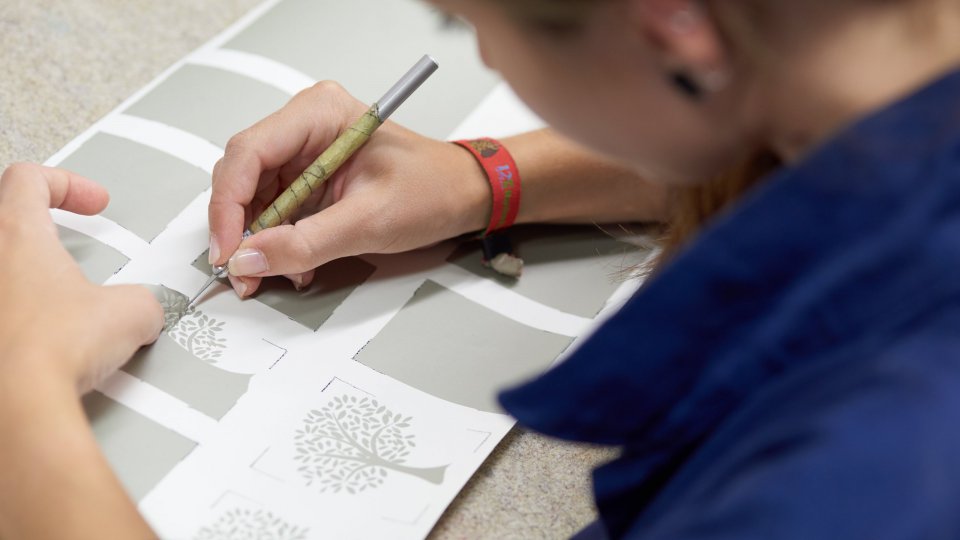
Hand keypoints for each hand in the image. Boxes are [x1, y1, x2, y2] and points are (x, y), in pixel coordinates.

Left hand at [0, 163, 162, 392]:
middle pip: (5, 219)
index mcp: (15, 234)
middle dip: (42, 232)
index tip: (91, 205)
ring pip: (3, 269)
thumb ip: (144, 300)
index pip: (29, 179)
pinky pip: (3, 310)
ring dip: (29, 278)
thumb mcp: (130, 313)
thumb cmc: (47, 351)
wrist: (13, 405)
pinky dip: (20, 320)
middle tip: (68, 247)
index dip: (67, 184)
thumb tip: (146, 311)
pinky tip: (43, 344)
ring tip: (61, 302)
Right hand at [209, 81, 489, 296]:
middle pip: (244, 175)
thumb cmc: (434, 190)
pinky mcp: (311, 178)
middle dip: (239, 227)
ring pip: (255, 196)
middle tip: (241, 270)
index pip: (249, 153)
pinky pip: (277, 210)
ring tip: (268, 273)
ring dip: (258, 240)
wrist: (464, 195)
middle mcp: (306, 126)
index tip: (229, 250)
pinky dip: (278, 241)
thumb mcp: (370, 220)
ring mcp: (306, 152)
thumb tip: (251, 259)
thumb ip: (307, 242)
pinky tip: (293, 263)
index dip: (229, 205)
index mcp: (319, 113)